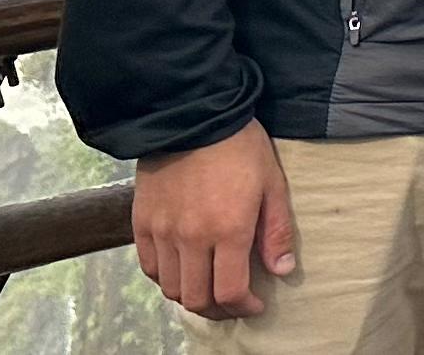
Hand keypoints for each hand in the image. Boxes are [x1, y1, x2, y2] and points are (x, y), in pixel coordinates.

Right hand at [133, 123, 296, 318]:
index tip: (255, 305)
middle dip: (219, 310)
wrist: (192, 114)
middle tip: (233, 303)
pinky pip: (150, 266)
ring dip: (191, 295)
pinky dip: (166, 277)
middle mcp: (191, 238)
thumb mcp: (272, 183)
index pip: (229, 292)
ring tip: (209, 288)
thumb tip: (281, 271)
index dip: (243, 307)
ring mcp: (163, 231)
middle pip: (197, 298)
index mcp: (228, 230)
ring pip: (171, 287)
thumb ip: (276, 231)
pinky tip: (183, 269)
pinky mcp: (142, 222)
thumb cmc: (239, 146)